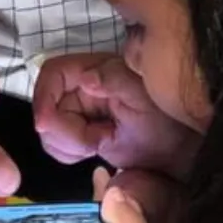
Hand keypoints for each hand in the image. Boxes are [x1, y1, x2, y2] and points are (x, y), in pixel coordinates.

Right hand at [34, 54, 201, 173]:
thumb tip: (86, 77)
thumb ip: (114, 81)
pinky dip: (70, 152)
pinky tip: (95, 149)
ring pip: (49, 129)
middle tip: (97, 142)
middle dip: (65, 132)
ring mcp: (79, 110)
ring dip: (69, 144)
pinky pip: (57, 143)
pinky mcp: (78, 131)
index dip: (43, 96)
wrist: (179, 150)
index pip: (53, 73)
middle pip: (47, 107)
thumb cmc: (167, 121)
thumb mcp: (143, 99)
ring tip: (102, 143)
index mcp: (96, 70)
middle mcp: (82, 86)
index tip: (46, 124)